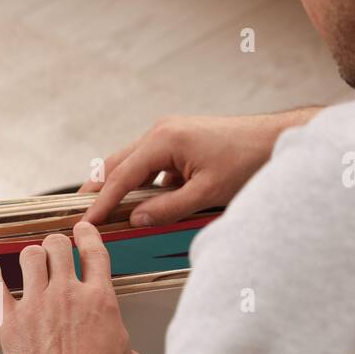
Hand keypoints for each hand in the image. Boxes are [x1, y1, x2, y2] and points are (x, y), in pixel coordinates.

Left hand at [0, 223, 142, 353]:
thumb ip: (121, 339)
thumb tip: (119, 344)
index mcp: (100, 300)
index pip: (94, 252)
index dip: (87, 235)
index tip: (82, 230)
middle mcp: (68, 295)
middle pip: (58, 247)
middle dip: (56, 244)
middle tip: (55, 249)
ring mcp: (36, 307)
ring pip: (29, 257)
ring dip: (31, 256)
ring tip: (31, 262)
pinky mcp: (10, 324)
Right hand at [80, 109, 320, 225]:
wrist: (274, 139)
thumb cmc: (247, 160)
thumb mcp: (207, 192)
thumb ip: (169, 208)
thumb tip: (136, 220)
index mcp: (163, 139)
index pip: (121, 176)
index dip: (101, 202)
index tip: (86, 221)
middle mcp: (160, 131)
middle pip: (116, 164)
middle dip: (97, 190)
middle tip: (80, 213)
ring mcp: (168, 134)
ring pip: (132, 164)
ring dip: (119, 186)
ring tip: (103, 211)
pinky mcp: (178, 142)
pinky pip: (150, 165)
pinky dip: (141, 184)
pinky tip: (142, 204)